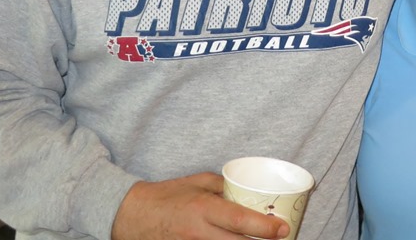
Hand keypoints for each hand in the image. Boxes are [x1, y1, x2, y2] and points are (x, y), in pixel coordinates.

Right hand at [111, 173, 288, 239]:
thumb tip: (250, 191)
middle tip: (280, 238)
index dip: (265, 228)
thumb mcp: (197, 182)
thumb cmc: (166, 196)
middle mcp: (198, 232)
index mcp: (202, 208)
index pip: (240, 221)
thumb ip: (224, 185)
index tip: (283, 228)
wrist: (131, 216)